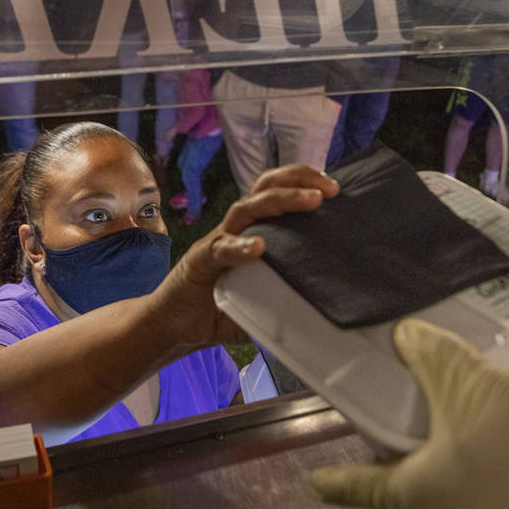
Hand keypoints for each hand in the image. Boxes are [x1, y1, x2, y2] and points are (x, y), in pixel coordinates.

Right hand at [150, 164, 338, 346]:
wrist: (174, 328)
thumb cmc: (218, 311)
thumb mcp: (262, 303)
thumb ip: (286, 300)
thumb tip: (324, 314)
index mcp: (250, 232)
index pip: (275, 193)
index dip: (303, 183)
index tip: (335, 188)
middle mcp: (235, 229)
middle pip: (264, 188)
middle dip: (298, 180)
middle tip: (330, 189)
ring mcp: (216, 242)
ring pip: (247, 208)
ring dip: (281, 201)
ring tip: (311, 201)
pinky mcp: (199, 262)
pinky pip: (221, 249)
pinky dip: (240, 247)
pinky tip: (258, 247)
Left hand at [308, 320, 508, 508]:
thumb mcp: (474, 389)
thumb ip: (433, 359)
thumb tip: (403, 337)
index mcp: (411, 498)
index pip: (354, 486)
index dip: (332, 477)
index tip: (310, 479)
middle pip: (403, 480)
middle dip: (395, 443)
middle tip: (391, 399)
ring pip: (447, 479)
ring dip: (441, 442)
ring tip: (443, 392)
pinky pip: (484, 481)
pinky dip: (477, 450)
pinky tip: (493, 414)